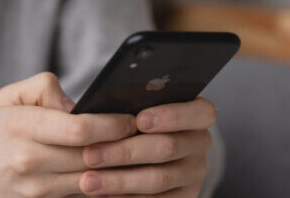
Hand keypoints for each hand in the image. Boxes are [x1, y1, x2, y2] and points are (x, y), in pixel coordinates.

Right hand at [0, 72, 136, 197]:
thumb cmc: (2, 128)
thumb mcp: (12, 96)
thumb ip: (45, 88)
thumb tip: (79, 105)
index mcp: (20, 128)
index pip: (78, 129)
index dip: (111, 125)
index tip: (131, 119)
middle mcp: (28, 162)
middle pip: (90, 156)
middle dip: (123, 146)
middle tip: (145, 135)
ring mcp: (36, 190)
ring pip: (92, 181)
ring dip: (119, 169)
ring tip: (137, 152)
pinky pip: (85, 197)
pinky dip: (105, 186)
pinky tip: (120, 173)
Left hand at [79, 98, 216, 197]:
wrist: (132, 151)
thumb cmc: (128, 119)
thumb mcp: (130, 105)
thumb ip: (125, 102)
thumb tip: (98, 106)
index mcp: (196, 113)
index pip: (201, 112)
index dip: (172, 115)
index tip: (139, 120)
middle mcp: (200, 142)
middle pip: (169, 147)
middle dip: (125, 152)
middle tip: (90, 155)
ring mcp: (193, 173)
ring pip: (158, 179)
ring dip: (119, 181)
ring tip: (88, 181)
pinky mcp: (184, 197)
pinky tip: (101, 195)